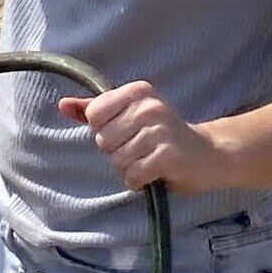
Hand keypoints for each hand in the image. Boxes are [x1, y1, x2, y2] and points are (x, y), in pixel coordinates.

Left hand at [60, 80, 242, 195]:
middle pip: (103, 140)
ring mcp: (159, 130)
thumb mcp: (129, 116)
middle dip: (118, 153)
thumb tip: (62, 105)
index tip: (128, 132)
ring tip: (150, 160)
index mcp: (137, 91)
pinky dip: (140, 181)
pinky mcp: (167, 155)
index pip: (94, 115)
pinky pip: (132, 175)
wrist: (209, 154)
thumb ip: (94, 109)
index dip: (106, 132)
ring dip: (130, 168)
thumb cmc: (163, 136)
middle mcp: (149, 106)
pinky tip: (155, 173)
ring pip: (117, 160)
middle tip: (143, 149)